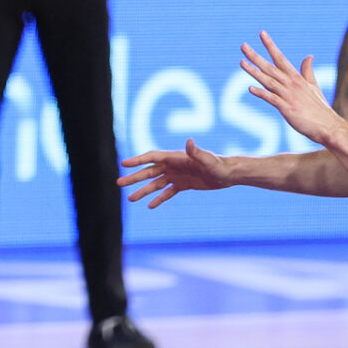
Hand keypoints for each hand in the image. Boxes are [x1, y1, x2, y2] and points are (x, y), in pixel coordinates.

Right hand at [118, 138, 232, 207]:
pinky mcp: (183, 185)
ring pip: (155, 184)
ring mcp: (176, 176)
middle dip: (133, 178)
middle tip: (118, 183)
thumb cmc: (220, 165)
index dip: (137, 161)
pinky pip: (167, 193)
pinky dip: (158, 199)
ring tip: (130, 198)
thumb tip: (190, 142)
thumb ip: (197, 152)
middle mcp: (172, 166)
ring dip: (142, 191)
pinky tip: (150, 206)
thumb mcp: (208, 160)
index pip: (151, 158)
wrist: (229, 174)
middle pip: (148, 172)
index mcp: (175, 158)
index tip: (124, 164)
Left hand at [241, 30, 347, 145]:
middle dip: (256, 56)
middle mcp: (292, 84)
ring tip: (241, 62)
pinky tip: (250, 88)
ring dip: (254, 72)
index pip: (281, 58)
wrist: (329, 127)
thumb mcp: (313, 86)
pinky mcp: (287, 109)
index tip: (262, 33)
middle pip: (270, 67)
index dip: (271, 46)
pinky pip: (272, 99)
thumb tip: (309, 56)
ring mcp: (289, 96)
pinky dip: (262, 93)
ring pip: (268, 81)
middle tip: (243, 45)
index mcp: (297, 78)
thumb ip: (308, 71)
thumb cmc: (320, 108)